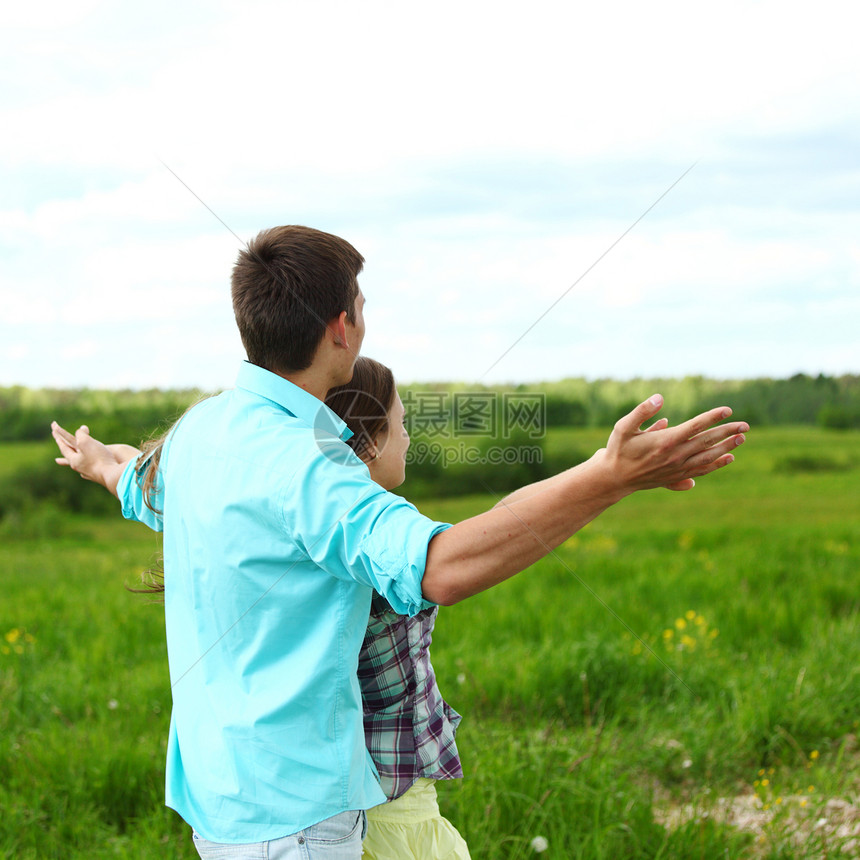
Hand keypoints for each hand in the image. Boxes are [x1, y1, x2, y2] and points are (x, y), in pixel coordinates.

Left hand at [51, 421, 138, 491]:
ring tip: (72, 465)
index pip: (64, 447)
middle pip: (70, 457)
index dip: (59, 438)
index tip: (54, 431)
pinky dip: (85, 468)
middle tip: (56, 459)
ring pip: (79, 465)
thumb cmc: (98, 458)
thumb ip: (80, 435)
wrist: (113, 475)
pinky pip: (89, 470)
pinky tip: (84, 474)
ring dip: (75, 462)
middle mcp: (79, 467)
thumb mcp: (86, 442)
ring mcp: (89, 473)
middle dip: (65, 453)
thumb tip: (80, 432)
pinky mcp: (99, 475)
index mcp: (74, 460)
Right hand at [604, 395, 747, 492]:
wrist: (615, 477)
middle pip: (707, 441)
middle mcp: (675, 455)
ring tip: (742, 438)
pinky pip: (702, 469)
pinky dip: (717, 463)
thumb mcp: (623, 426)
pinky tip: (728, 458)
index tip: (727, 410)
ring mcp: (678, 468)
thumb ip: (642, 411)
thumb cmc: (618, 449)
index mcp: (665, 441)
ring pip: (708, 456)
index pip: (695, 426)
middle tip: (745, 425)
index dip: (713, 417)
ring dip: (727, 447)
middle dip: (727, 432)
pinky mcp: (677, 476)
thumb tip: (660, 398)